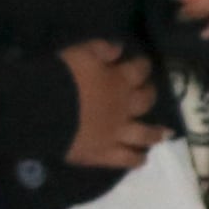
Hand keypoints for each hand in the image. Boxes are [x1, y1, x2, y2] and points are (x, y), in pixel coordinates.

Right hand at [60, 40, 166, 168]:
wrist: (45, 109)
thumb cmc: (61, 77)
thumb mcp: (80, 53)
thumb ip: (101, 49)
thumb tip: (119, 49)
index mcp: (119, 81)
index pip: (139, 70)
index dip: (143, 66)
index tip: (144, 64)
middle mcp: (124, 107)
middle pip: (146, 101)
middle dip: (150, 95)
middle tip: (149, 94)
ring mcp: (117, 133)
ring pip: (144, 134)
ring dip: (156, 133)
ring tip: (164, 134)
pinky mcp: (105, 153)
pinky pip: (125, 159)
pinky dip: (136, 160)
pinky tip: (142, 160)